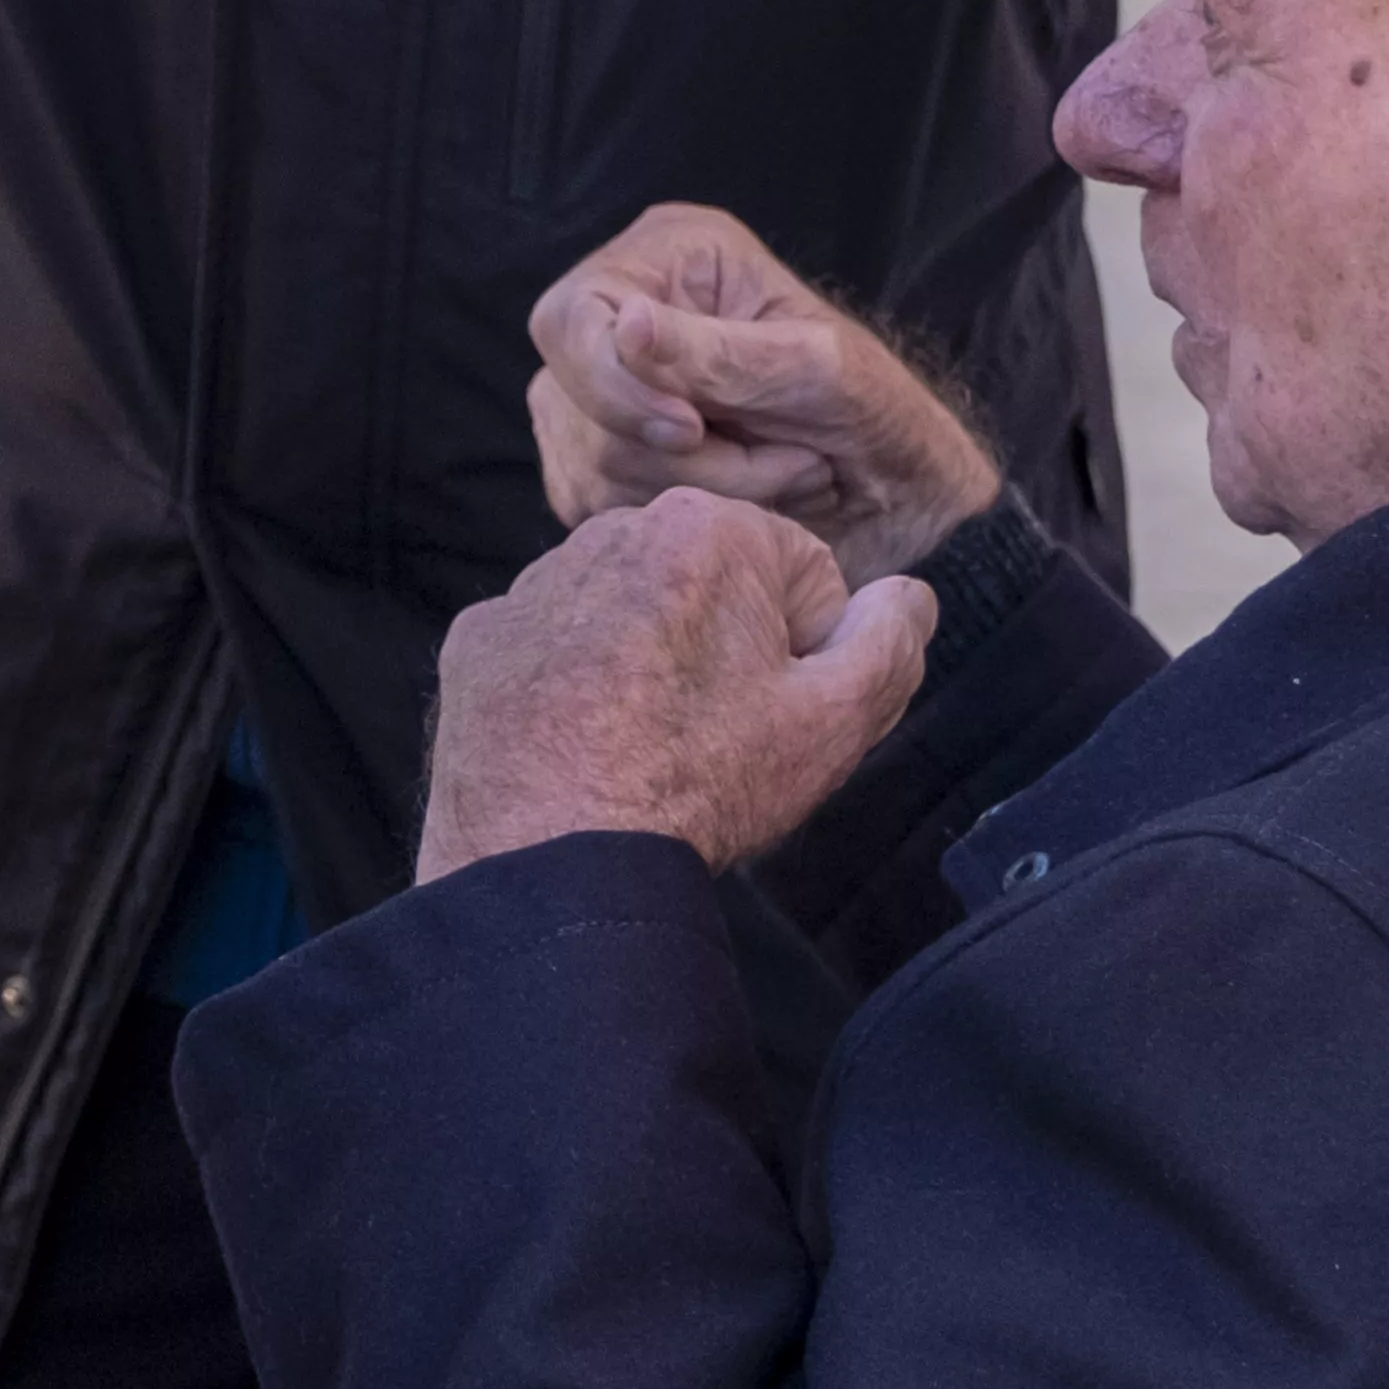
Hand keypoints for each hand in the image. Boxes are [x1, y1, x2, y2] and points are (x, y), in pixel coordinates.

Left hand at [419, 490, 939, 884]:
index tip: (773, 711)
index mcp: (707, 527)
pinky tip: (583, 749)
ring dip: (649, 665)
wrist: (550, 860)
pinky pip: (553, 650)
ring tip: (644, 749)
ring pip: (630, 614)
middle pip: (712, 588)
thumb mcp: (836, 722)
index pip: (805, 577)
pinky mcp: (479, 638)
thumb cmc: (699, 784)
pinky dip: (573, 690)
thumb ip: (891, 643)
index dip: (808, 655)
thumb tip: (910, 594)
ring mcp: (533, 585)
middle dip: (726, 650)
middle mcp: (609, 530)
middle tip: (713, 737)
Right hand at [527, 203, 1003, 575]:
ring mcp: (602, 397)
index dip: (613, 385)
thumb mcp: (812, 368)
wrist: (901, 499)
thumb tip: (623, 325)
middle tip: (790, 458)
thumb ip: (715, 353)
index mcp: (668, 256)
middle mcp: (619, 317)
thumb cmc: (877, 412)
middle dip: (689, 453)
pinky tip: (742, 507)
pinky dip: (678, 521)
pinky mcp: (602, 467)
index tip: (690, 428)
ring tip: (784, 479)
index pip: (572, 318)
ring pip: (592, 468)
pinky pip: (599, 511)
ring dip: (700, 491)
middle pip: (579, 404)